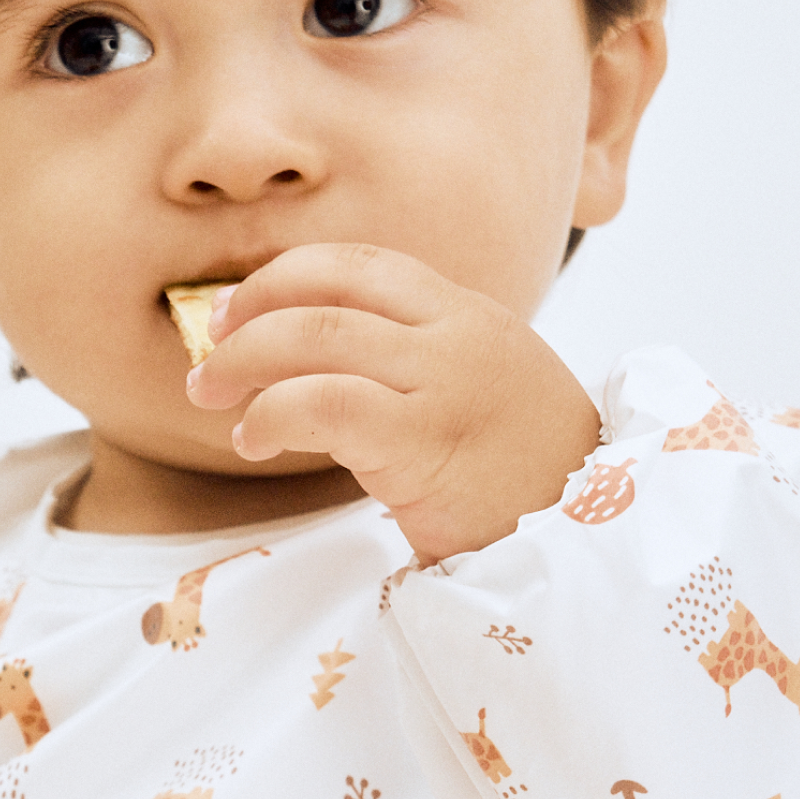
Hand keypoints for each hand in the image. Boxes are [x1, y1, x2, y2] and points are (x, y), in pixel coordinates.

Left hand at [185, 243, 600, 563]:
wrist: (591, 534)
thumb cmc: (524, 477)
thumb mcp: (479, 389)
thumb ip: (417, 360)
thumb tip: (318, 359)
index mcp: (466, 313)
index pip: (357, 264)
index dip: (283, 277)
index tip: (236, 310)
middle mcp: (455, 334)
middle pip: (325, 293)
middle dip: (248, 317)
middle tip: (208, 357)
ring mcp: (442, 382)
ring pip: (316, 339)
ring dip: (244, 364)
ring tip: (213, 399)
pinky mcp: (424, 440)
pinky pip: (324, 405)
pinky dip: (270, 415)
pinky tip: (253, 440)